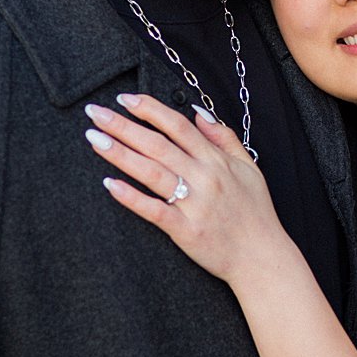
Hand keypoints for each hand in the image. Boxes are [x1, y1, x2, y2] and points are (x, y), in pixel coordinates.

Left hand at [85, 94, 284, 284]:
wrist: (263, 258)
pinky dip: (132, 197)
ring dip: (120, 154)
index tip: (124, 98)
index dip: (149, 109)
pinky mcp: (186, 230)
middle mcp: (204, 177)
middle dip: (123, 126)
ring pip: (152, 172)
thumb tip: (199, 112)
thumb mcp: (249, 168)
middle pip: (157, 144)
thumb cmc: (255, 213)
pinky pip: (154, 210)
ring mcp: (194, 204)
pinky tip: (110, 184)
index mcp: (216, 160)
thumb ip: (225, 138)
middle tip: (95, 112)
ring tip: (93, 139)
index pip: (177, 126)